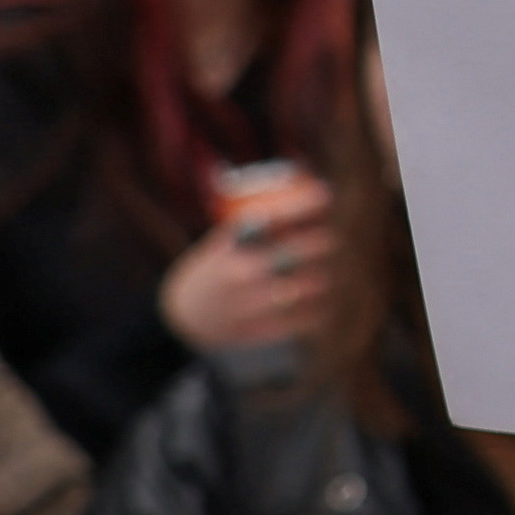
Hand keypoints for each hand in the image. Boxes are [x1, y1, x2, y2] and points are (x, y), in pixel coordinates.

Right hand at [160, 173, 337, 356]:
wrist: (183, 318)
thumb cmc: (213, 269)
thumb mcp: (222, 241)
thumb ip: (255, 222)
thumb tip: (297, 184)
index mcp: (233, 246)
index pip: (275, 216)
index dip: (305, 204)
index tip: (326, 194)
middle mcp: (243, 271)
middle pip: (301, 250)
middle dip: (325, 240)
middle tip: (331, 238)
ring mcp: (254, 303)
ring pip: (311, 285)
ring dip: (325, 275)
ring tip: (327, 271)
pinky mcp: (263, 330)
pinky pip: (308, 317)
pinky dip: (320, 307)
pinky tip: (321, 300)